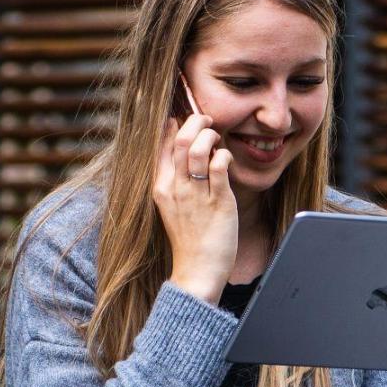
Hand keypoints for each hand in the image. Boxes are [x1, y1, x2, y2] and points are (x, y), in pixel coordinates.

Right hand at [151, 97, 236, 298]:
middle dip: (196, 122)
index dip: (173, 124)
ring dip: (211, 135)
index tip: (183, 115)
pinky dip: (224, 155)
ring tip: (217, 137)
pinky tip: (226, 157)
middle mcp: (175, 188)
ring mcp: (196, 194)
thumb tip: (182, 145)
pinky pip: (220, 166)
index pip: (161, 144)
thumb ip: (174, 177)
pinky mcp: (219, 202)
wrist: (196, 271)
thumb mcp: (171, 205)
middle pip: (182, 140)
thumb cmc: (188, 238)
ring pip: (199, 148)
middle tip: (207, 120)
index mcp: (160, 187)